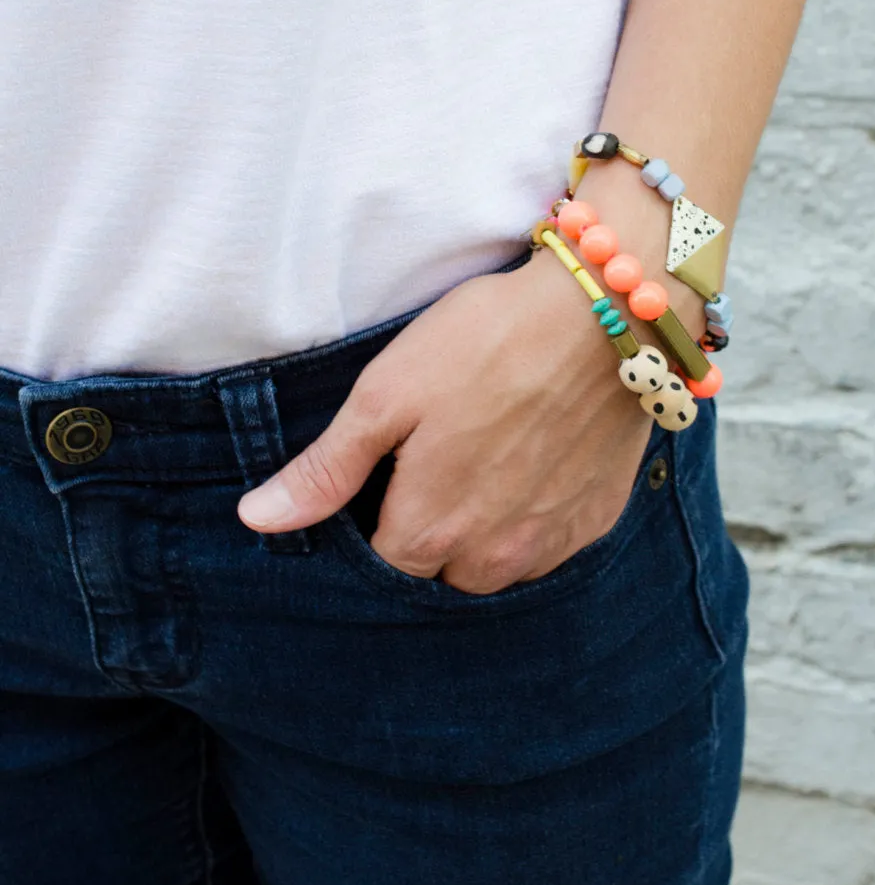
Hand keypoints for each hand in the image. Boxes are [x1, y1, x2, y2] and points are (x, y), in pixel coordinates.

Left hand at [236, 251, 654, 593]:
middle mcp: (492, 556)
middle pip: (440, 570)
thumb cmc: (488, 342)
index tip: (387, 470)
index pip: (381, 564)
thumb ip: (327, 468)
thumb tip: (257, 520)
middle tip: (438, 454)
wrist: (608, 315)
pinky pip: (550, 544)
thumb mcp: (387, 393)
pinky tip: (535, 456)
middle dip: (431, 529)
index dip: (376, 518)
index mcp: (429, 528)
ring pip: (497, 566)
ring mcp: (551, 542)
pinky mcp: (598, 518)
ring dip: (483, 529)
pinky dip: (535, 514)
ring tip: (487, 454)